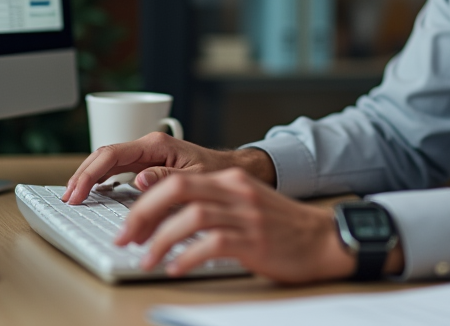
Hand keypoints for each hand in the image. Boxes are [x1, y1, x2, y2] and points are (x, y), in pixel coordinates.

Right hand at [61, 132, 274, 203]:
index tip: (77, 193)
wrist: (233, 171)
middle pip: (104, 155)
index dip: (89, 173)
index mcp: (156, 145)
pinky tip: (94, 191)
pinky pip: (118, 169)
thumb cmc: (218, 173)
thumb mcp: (195, 177)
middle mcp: (148, 147)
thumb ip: (166, 179)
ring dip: (89, 177)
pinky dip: (102, 179)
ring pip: (108, 162)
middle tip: (68, 198)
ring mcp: (147, 155)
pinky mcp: (148, 165)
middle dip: (82, 175)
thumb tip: (139, 181)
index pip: (112, 154)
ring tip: (74, 196)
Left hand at [118, 167, 357, 282]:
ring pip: (191, 217)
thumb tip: (166, 222)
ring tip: (146, 260)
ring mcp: (246, 215)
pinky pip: (213, 244)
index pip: (176, 180)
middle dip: (143, 214)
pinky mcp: (255, 239)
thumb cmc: (281, 228)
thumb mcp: (245, 205)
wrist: (323, 239)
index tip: (129, 225)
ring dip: (161, 240)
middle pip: (177, 190)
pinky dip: (189, 256)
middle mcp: (235, 192)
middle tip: (126, 237)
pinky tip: (177, 268)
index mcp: (229, 181)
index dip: (145, 201)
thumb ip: (212, 205)